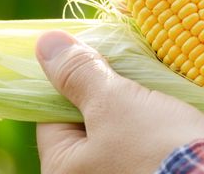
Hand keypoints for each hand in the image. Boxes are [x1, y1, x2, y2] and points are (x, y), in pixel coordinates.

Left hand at [35, 31, 203, 173]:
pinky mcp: (148, 162)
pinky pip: (138, 129)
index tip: (89, 52)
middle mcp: (89, 173)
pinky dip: (145, 108)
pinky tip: (158, 90)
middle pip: (86, 114)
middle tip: (119, 57)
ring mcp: (120, 168)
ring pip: (115, 119)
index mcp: (66, 169)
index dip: (69, 77)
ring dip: (128, 93)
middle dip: (102, 83)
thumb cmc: (155, 146)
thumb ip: (79, 73)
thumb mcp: (112, 104)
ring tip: (141, 68)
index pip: (52, 112)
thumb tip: (45, 42)